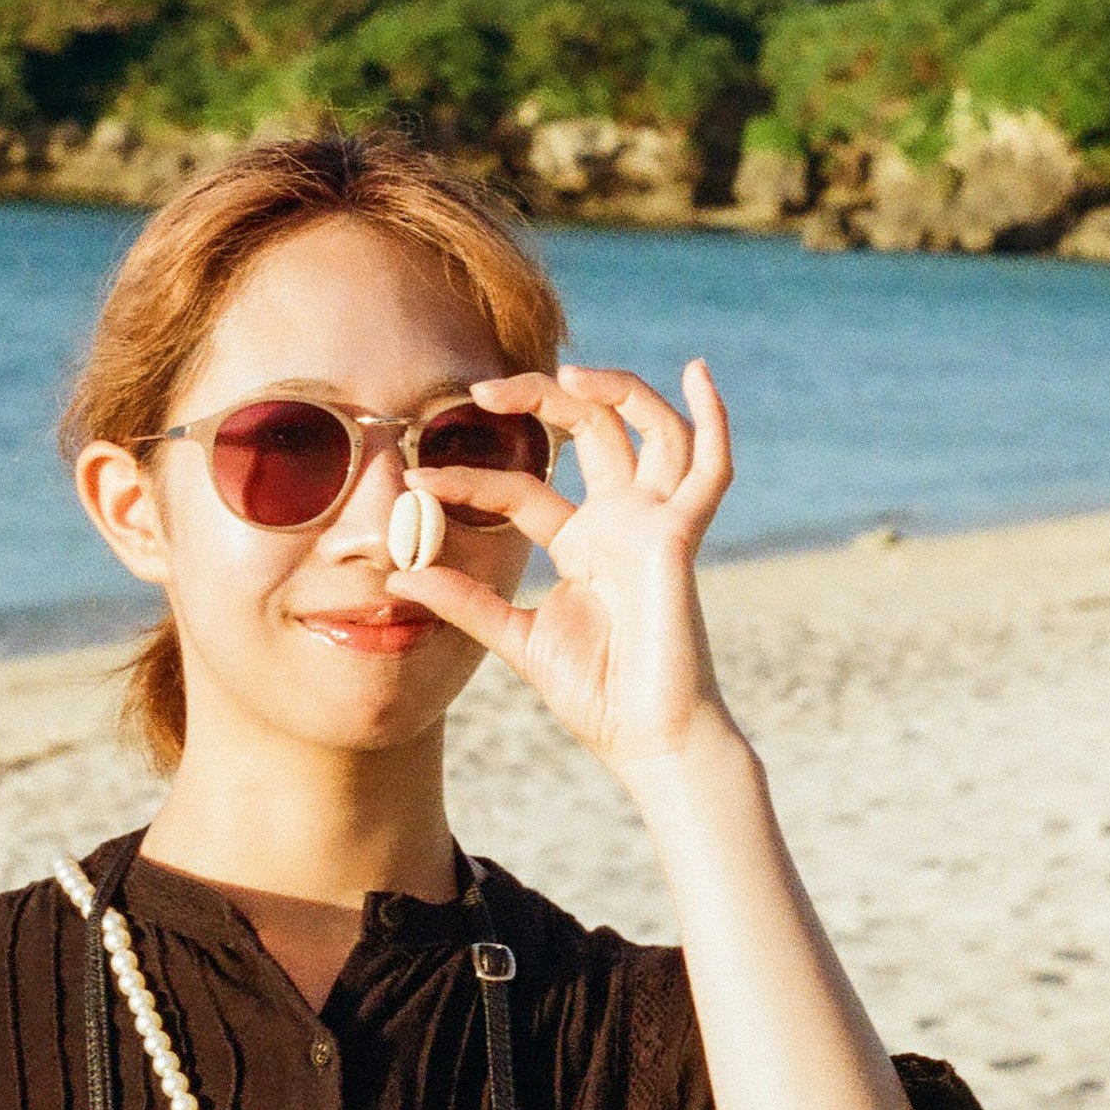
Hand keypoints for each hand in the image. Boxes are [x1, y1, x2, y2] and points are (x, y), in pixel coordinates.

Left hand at [388, 359, 742, 788]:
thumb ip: (464, 602)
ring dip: (615, 389)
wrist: (646, 739)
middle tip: (482, 389)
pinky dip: (713, 417)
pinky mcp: (679, 537)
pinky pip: (711, 468)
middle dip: (541, 397)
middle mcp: (621, 521)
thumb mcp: (515, 639)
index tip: (415, 481)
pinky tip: (697, 372)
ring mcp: (654, 523)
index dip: (468, 480)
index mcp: (583, 541)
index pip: (521, 488)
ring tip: (567, 370)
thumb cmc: (596, 695)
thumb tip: (396, 579)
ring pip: (649, 429)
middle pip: (590, 430)